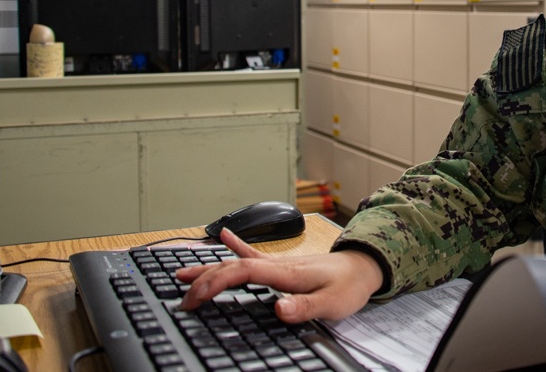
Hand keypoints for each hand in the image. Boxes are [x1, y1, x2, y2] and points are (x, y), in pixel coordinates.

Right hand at [176, 227, 383, 322]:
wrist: (364, 266)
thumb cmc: (349, 285)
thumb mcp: (332, 303)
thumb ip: (305, 306)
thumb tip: (279, 309)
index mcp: (285, 273)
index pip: (242, 272)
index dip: (216, 282)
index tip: (196, 296)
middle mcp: (277, 265)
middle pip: (233, 267)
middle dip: (204, 280)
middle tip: (182, 296)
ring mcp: (278, 263)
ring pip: (236, 261)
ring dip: (209, 266)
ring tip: (182, 273)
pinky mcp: (282, 265)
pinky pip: (253, 253)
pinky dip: (235, 245)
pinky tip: (223, 236)